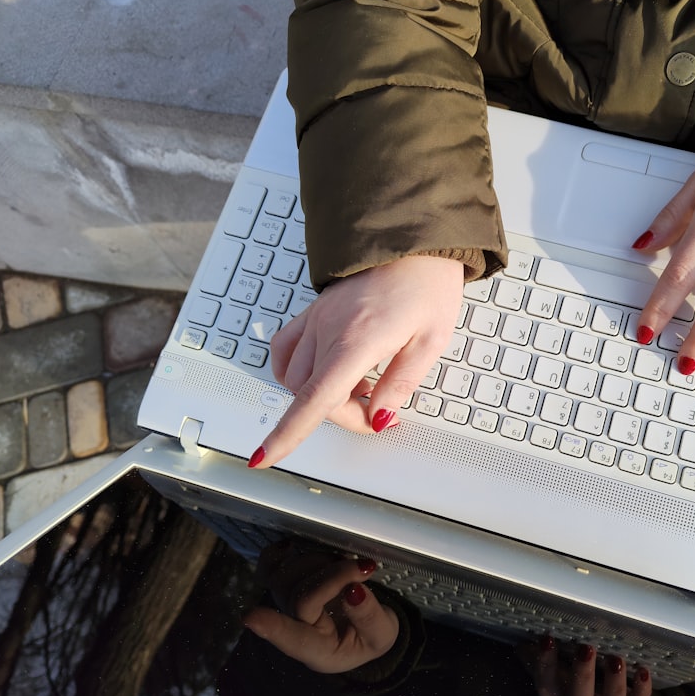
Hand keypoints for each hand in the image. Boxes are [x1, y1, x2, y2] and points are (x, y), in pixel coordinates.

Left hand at [243, 556, 399, 673]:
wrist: (361, 629)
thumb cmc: (369, 636)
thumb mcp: (382, 635)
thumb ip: (370, 618)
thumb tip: (354, 591)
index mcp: (319, 650)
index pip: (294, 640)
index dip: (274, 628)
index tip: (251, 618)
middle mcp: (296, 628)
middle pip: (300, 597)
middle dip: (336, 576)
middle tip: (366, 569)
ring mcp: (284, 605)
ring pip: (286, 577)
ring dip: (320, 562)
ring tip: (346, 564)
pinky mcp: (282, 585)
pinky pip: (269, 566)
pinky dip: (280, 553)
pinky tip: (298, 547)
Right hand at [250, 254, 463, 467]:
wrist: (412, 239)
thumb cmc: (427, 284)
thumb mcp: (431, 340)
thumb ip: (401, 383)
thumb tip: (379, 417)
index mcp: (358, 340)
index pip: (315, 398)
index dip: (288, 433)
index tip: (263, 457)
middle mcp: (328, 329)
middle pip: (311, 395)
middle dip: (340, 415)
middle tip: (378, 412)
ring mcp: (317, 318)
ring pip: (296, 376)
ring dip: (322, 395)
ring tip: (361, 386)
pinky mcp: (314, 310)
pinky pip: (286, 348)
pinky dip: (296, 370)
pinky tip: (325, 372)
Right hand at [531, 637, 651, 695]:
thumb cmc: (566, 680)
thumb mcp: (551, 669)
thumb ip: (538, 655)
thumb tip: (524, 635)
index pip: (546, 686)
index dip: (546, 664)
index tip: (548, 638)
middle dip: (583, 675)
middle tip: (586, 648)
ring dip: (614, 685)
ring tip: (616, 659)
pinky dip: (642, 690)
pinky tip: (643, 670)